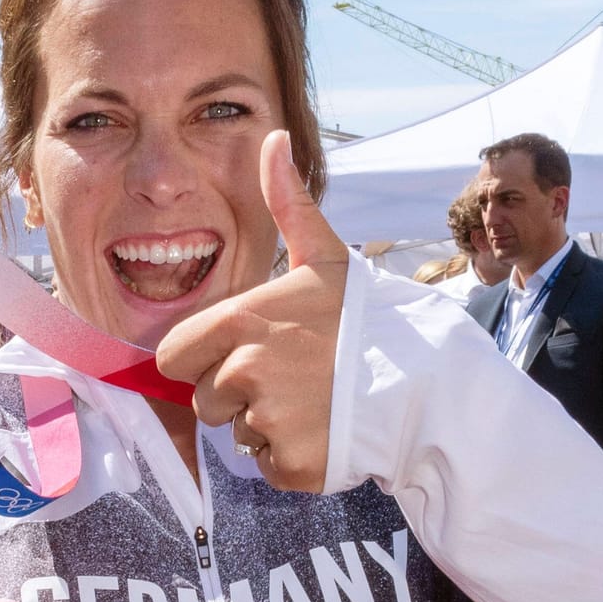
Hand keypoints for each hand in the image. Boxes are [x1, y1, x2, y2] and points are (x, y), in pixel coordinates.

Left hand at [156, 130, 350, 493]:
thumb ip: (288, 203)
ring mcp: (266, 421)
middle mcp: (242, 372)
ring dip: (266, 424)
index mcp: (238, 322)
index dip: (203, 357)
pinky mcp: (290, 464)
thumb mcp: (326, 257)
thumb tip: (273, 136)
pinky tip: (327, 430)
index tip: (245, 351)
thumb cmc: (369, 319)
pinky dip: (292, 457)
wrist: (429, 384)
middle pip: (204, 398)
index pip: (174, 356)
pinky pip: (268, 465)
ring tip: (314, 401)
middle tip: (290, 377)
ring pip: (237, 433)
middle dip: (236, 393)